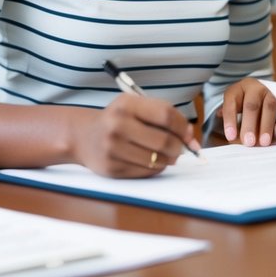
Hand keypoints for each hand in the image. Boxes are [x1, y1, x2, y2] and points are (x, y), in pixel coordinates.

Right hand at [71, 94, 200, 177]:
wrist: (84, 136)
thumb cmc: (118, 119)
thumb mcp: (136, 107)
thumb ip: (164, 116)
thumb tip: (191, 137)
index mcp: (126, 104)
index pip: (166, 116)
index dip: (183, 127)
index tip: (189, 135)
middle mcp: (117, 125)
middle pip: (164, 141)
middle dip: (179, 147)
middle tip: (180, 148)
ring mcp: (113, 149)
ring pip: (157, 160)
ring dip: (169, 159)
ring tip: (166, 154)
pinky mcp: (112, 168)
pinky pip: (146, 172)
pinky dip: (155, 168)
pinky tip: (150, 160)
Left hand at [219, 77, 275, 145]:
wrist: (262, 95)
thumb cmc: (243, 107)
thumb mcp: (233, 110)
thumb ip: (232, 123)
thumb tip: (233, 138)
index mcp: (237, 90)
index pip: (232, 102)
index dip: (230, 120)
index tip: (231, 137)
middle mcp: (254, 88)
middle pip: (251, 105)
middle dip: (250, 125)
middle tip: (249, 142)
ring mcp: (270, 92)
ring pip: (269, 106)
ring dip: (267, 125)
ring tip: (264, 143)